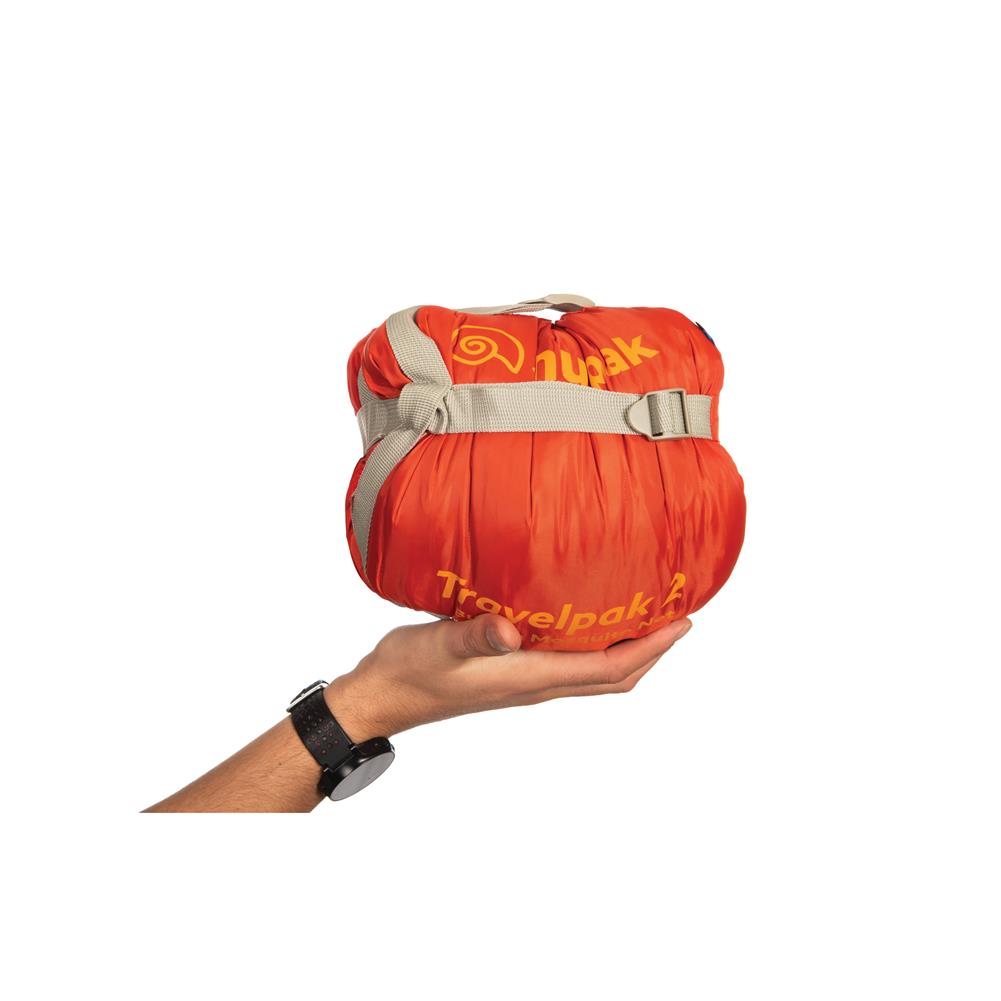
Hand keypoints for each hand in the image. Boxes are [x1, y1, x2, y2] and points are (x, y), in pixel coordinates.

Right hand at [324, 614, 692, 740]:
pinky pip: (567, 664)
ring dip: (625, 649)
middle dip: (650, 650)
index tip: (682, 623)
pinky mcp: (510, 674)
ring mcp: (523, 681)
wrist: (381, 697)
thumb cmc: (409, 672)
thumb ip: (476, 637)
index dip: (651, 648)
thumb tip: (511, 632)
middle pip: (611, 677)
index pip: (608, 669)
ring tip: (642, 615)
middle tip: (675, 617)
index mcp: (530, 679)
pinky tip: (581, 616)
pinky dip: (591, 646)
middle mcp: (536, 684)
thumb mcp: (440, 647)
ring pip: (592, 673)